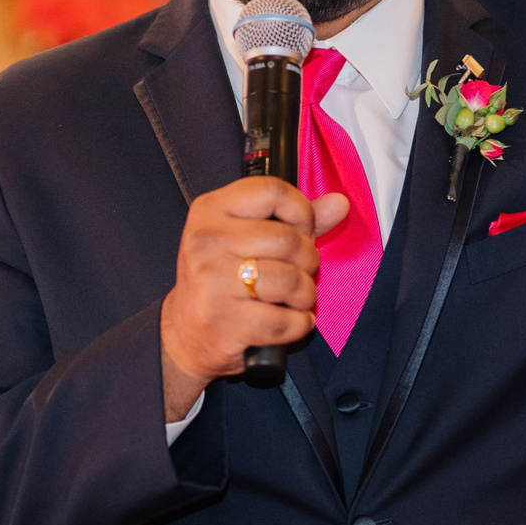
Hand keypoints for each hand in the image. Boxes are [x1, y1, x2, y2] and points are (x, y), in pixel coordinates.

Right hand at [160, 178, 351, 421]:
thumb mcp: (249, 238)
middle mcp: (206, 240)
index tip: (301, 231)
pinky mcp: (223, 321)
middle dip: (307, 261)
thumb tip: (340, 203)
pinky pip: (286, 321)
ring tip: (294, 299)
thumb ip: (296, 220)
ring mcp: (211, 281)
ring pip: (291, 280)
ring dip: (305, 295)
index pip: (273, 191)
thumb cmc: (223, 279)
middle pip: (288, 240)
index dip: (301, 212)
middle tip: (299, 272)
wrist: (185, 333)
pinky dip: (299, 325)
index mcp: (211, 209)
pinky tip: (288, 322)